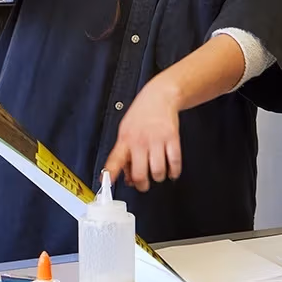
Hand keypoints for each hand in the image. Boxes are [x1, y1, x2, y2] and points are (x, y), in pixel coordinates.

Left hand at [105, 74, 183, 189]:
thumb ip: (124, 155)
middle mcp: (140, 141)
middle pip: (140, 173)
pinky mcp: (172, 138)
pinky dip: (174, 171)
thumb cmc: (141, 115)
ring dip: (158, 177)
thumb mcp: (125, 131)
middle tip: (143, 185)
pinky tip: (171, 171)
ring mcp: (157, 140)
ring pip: (158, 171)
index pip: (115, 160)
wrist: (159, 96)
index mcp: (125, 139)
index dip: (110, 174)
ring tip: (158, 174)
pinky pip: (175, 162)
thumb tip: (127, 178)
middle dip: (142, 185)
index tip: (107, 184)